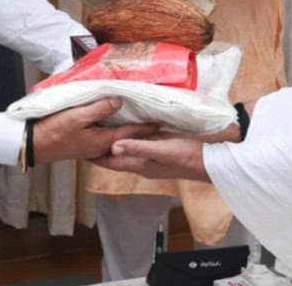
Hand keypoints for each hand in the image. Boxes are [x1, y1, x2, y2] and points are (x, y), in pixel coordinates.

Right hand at [32, 98, 160, 162]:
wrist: (35, 144)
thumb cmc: (55, 130)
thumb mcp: (77, 116)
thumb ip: (100, 108)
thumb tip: (120, 101)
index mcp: (102, 141)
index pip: (131, 133)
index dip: (147, 127)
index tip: (162, 122)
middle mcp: (101, 147)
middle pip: (126, 139)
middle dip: (141, 132)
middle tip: (156, 124)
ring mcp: (92, 148)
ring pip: (117, 139)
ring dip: (129, 133)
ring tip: (141, 125)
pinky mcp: (84, 145)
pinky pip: (106, 139)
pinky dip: (115, 133)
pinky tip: (115, 127)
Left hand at [92, 136, 211, 181]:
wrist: (212, 161)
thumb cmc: (187, 155)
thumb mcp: (162, 150)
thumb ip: (138, 148)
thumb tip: (112, 146)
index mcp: (140, 165)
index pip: (112, 163)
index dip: (95, 157)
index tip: (79, 150)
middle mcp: (143, 162)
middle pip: (117, 156)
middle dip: (102, 148)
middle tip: (87, 135)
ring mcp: (153, 156)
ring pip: (128, 149)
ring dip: (115, 141)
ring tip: (103, 129)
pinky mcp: (161, 148)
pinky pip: (140, 142)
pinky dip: (132, 135)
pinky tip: (130, 127)